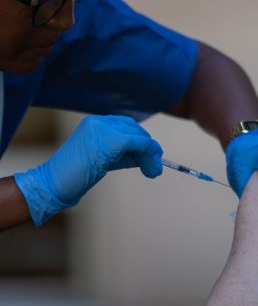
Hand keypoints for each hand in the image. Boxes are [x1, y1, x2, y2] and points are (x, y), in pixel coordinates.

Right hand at [14, 115, 162, 224]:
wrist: (54, 183)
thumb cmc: (76, 174)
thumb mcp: (103, 158)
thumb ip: (123, 152)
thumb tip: (149, 155)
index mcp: (95, 122)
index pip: (127, 125)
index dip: (141, 140)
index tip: (150, 155)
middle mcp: (99, 121)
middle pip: (135, 129)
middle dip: (148, 147)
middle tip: (154, 166)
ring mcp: (103, 129)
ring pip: (139, 136)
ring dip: (151, 154)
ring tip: (154, 171)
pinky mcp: (110, 141)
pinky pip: (138, 143)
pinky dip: (148, 154)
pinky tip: (151, 168)